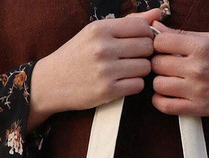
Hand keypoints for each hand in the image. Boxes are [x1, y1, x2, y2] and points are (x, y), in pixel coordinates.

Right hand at [28, 9, 162, 130]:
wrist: (51, 83)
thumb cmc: (76, 56)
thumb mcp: (96, 33)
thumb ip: (127, 23)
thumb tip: (157, 14)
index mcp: (100, 29)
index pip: (141, 26)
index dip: (146, 35)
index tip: (139, 42)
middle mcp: (103, 48)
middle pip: (147, 47)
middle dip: (145, 53)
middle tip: (134, 58)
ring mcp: (105, 70)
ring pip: (145, 67)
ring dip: (141, 70)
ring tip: (127, 71)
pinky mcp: (107, 91)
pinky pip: (138, 85)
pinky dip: (135, 85)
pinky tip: (124, 83)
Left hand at [149, 21, 208, 124]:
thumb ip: (182, 34)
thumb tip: (155, 27)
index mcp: (201, 47)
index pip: (161, 42)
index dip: (159, 44)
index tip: (164, 48)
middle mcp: (197, 68)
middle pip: (158, 64)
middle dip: (159, 63)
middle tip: (167, 65)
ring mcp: (196, 90)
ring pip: (158, 84)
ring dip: (159, 82)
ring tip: (168, 80)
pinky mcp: (197, 108)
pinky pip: (166, 106)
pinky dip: (159, 101)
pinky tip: (165, 95)